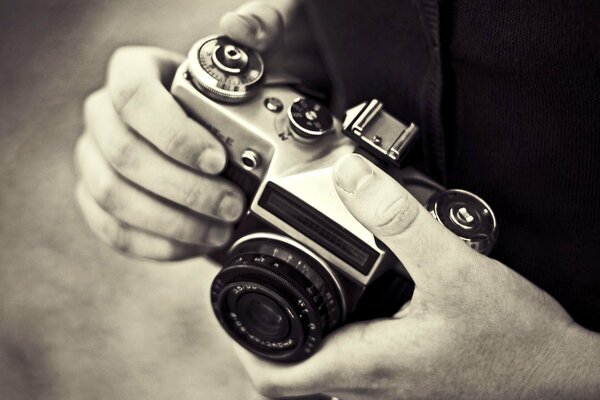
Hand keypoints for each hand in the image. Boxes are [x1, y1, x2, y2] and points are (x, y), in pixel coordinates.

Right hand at [75, 1, 296, 259]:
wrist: (209, 138)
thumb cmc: (227, 101)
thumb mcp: (246, 65)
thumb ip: (255, 35)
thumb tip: (239, 28)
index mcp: (132, 74)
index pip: (134, 96)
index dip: (173, 133)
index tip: (217, 160)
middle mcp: (104, 115)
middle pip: (125, 155)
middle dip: (185, 189)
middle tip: (231, 205)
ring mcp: (94, 159)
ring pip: (113, 197)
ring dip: (173, 222)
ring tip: (219, 230)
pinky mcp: (95, 199)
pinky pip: (113, 229)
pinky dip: (157, 244)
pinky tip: (193, 245)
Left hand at [233, 154, 599, 398]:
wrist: (557, 375)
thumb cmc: (515, 341)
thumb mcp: (455, 270)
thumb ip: (398, 220)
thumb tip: (351, 177)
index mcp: (367, 366)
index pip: (273, 378)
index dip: (240, 344)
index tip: (231, 302)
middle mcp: (368, 386)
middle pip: (288, 370)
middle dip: (266, 327)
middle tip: (260, 281)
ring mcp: (385, 388)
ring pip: (318, 366)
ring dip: (299, 329)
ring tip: (298, 283)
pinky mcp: (402, 379)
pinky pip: (348, 362)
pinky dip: (332, 332)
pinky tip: (349, 300)